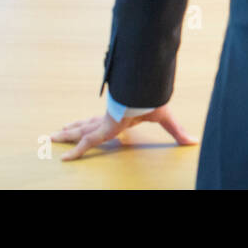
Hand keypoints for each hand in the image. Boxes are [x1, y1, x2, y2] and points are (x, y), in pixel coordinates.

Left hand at [54, 105, 195, 160]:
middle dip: (73, 127)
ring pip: (81, 131)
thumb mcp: (165, 118)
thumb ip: (177, 132)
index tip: (83, 125)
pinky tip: (64, 158)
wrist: (146, 89)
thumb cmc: (153, 98)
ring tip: (52, 137)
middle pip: (87, 125)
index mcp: (121, 115)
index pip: (102, 121)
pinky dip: (76, 151)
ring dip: (67, 135)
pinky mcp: (104, 129)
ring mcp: (104, 123)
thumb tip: (194, 141)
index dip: (92, 124)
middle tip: (59, 131)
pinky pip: (86, 143)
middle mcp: (109, 118)